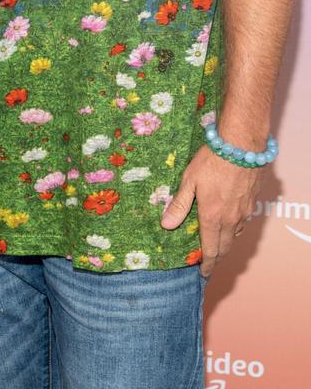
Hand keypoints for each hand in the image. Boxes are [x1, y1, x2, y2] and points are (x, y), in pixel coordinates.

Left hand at [160, 145, 260, 275]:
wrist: (241, 146)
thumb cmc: (211, 161)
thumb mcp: (189, 181)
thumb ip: (179, 204)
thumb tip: (166, 225)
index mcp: (212, 217)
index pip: (211, 249)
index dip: (207, 264)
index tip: (203, 273)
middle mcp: (230, 219)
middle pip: (225, 246)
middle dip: (217, 257)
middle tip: (209, 262)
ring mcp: (244, 211)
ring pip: (235, 234)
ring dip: (226, 242)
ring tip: (217, 244)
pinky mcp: (253, 202)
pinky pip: (243, 222)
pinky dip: (235, 228)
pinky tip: (230, 222)